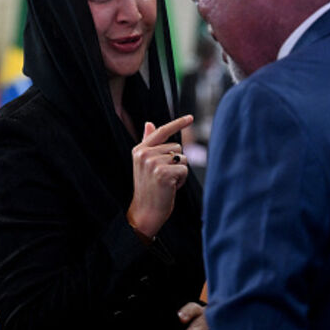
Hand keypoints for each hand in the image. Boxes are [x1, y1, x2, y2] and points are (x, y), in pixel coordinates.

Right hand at [127, 115, 192, 238]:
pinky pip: (185, 169)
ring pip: (182, 158)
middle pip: (177, 147)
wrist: (145, 212)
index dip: (178, 123)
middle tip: (163, 177)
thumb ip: (148, 143)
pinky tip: (171, 187)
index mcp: (139, 150)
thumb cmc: (149, 189)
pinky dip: (182, 180)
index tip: (190, 117)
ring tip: (167, 182)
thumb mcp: (145, 164)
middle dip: (176, 162)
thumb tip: (148, 123)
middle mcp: (144, 154)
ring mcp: (153, 163)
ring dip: (179, 171)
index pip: (161, 131)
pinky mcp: (163, 173)